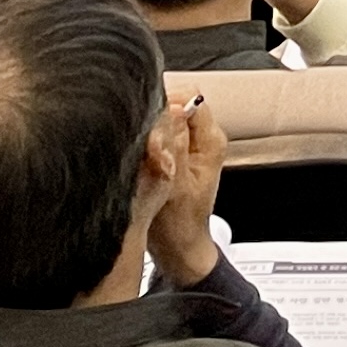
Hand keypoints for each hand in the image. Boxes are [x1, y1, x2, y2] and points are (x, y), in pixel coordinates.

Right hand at [150, 94, 228, 288]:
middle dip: (152, 113)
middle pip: (176, 102)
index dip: (164, 101)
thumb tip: (169, 110)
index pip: (190, 96)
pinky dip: (145, 139)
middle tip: (135, 136)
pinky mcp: (175, 153)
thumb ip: (172, 147)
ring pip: (164, 117)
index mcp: (211, 140)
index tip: (142, 117)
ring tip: (136, 149)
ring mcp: (189, 144)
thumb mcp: (174, 186)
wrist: (177, 250)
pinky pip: (158, 132)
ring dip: (147, 128)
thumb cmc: (178, 226)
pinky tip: (135, 156)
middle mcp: (203, 137)